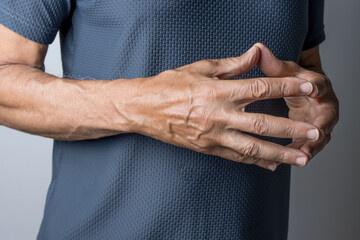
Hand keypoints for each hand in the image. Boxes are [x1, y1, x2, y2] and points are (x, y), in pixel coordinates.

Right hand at [124, 44, 319, 170]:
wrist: (143, 108)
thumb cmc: (169, 85)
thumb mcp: (200, 68)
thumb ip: (232, 64)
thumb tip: (256, 54)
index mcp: (218, 90)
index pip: (260, 88)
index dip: (286, 86)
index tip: (307, 87)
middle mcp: (218, 115)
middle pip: (263, 123)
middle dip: (292, 129)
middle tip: (315, 133)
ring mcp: (213, 135)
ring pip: (252, 147)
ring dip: (279, 154)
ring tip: (301, 157)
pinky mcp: (207, 148)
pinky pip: (235, 157)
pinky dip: (256, 162)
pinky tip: (272, 165)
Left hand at [256, 43, 338, 167]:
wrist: (304, 91)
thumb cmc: (293, 79)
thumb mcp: (285, 71)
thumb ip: (274, 64)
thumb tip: (258, 48)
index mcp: (318, 85)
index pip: (320, 84)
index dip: (317, 87)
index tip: (313, 91)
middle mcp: (324, 104)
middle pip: (326, 116)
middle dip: (320, 126)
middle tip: (315, 135)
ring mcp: (321, 121)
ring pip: (320, 136)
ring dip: (312, 146)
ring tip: (303, 156)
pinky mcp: (313, 135)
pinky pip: (309, 146)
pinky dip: (301, 153)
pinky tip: (289, 161)